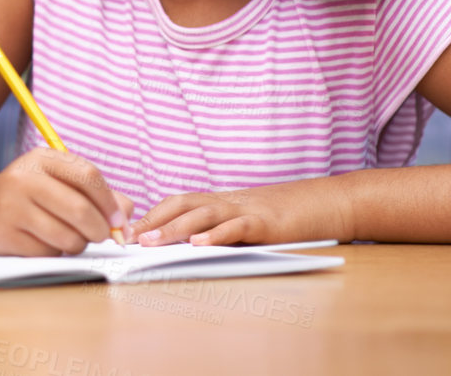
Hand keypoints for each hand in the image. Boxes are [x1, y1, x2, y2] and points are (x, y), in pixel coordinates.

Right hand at [0, 148, 132, 256]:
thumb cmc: (28, 195)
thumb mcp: (58, 182)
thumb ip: (97, 194)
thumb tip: (127, 214)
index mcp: (41, 159)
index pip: (88, 176)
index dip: (110, 202)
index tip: (119, 220)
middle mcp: (24, 179)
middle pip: (81, 210)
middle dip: (100, 230)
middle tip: (101, 235)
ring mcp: (12, 207)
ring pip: (68, 237)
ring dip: (78, 243)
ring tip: (67, 236)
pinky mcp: (6, 235)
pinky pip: (49, 252)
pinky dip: (55, 252)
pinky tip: (43, 241)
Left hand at [130, 177, 355, 246]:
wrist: (324, 203)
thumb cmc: (282, 218)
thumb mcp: (244, 223)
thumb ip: (218, 231)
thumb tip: (184, 248)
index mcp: (219, 201)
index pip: (177, 203)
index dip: (151, 215)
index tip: (126, 231)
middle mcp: (227, 201)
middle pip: (182, 205)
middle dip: (153, 220)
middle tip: (128, 238)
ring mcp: (245, 209)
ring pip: (203, 215)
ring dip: (175, 228)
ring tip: (153, 242)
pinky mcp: (265, 222)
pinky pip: (237, 227)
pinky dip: (217, 235)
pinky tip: (200, 245)